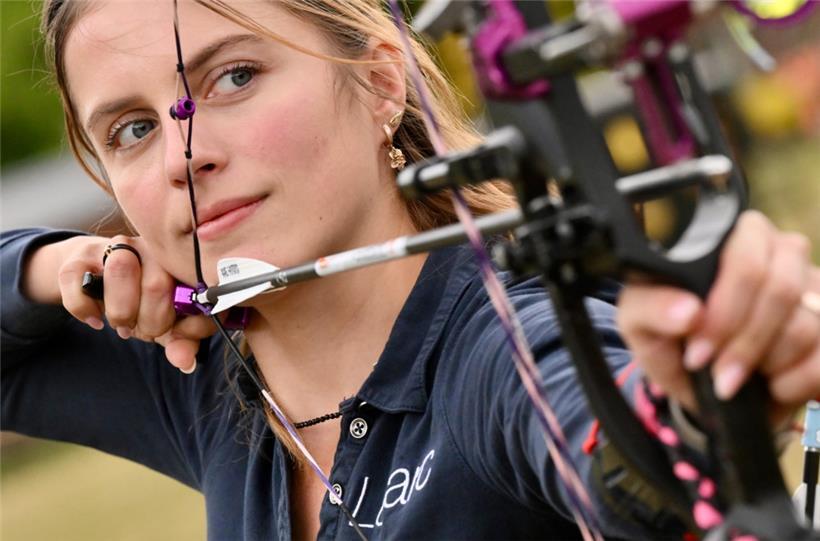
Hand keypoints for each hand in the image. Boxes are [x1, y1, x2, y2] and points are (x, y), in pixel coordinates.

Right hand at [22, 235, 214, 372]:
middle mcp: (150, 248)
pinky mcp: (78, 258)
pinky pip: (78, 281)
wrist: (95, 276)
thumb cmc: (141, 300)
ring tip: (122, 324)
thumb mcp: (167, 322)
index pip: (191, 291)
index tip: (172, 333)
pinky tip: (96, 320)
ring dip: (120, 311)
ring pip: (120, 269)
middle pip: (156, 284)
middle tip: (143, 329)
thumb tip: (184, 361)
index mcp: (179, 263)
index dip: (182, 323)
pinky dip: (85, 309)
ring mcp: (113, 248)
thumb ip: (182, 341)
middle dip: (150, 321)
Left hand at [617, 210, 819, 420]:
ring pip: (806, 326)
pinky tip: (770, 385)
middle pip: (782, 288)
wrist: (698, 383)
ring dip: (765, 364)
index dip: (726, 311)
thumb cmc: (668, 337)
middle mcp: (781, 253)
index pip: (747, 259)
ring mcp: (815, 290)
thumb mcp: (640, 322)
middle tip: (717, 373)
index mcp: (732, 239)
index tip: (698, 352)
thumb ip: (652, 308)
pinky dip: (794, 383)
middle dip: (745, 342)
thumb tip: (688, 312)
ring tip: (735, 378)